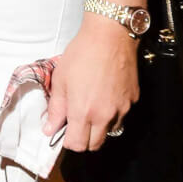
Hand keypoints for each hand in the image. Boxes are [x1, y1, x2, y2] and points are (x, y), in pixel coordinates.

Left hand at [45, 0, 141, 151]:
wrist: (110, 36)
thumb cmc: (81, 54)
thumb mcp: (61, 79)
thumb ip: (56, 108)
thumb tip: (50, 129)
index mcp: (83, 111)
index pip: (77, 145)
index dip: (68, 142)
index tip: (64, 132)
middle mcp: (104, 116)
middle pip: (95, 145)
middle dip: (84, 140)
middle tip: (76, 123)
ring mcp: (122, 109)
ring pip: (110, 131)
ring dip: (99, 127)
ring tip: (91, 106)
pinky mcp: (133, 100)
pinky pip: (121, 116)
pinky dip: (113, 113)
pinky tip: (105, 96)